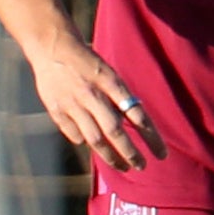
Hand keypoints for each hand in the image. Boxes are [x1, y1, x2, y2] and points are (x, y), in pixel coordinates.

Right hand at [22, 36, 159, 171]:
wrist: (52, 47)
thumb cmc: (86, 61)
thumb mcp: (109, 73)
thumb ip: (119, 97)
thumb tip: (134, 123)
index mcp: (111, 82)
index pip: (137, 115)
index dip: (151, 137)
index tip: (162, 155)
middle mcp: (93, 95)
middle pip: (115, 132)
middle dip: (131, 153)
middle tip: (142, 166)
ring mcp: (73, 104)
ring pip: (95, 139)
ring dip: (111, 157)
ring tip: (122, 166)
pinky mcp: (56, 110)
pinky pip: (75, 135)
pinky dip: (85, 142)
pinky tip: (92, 144)